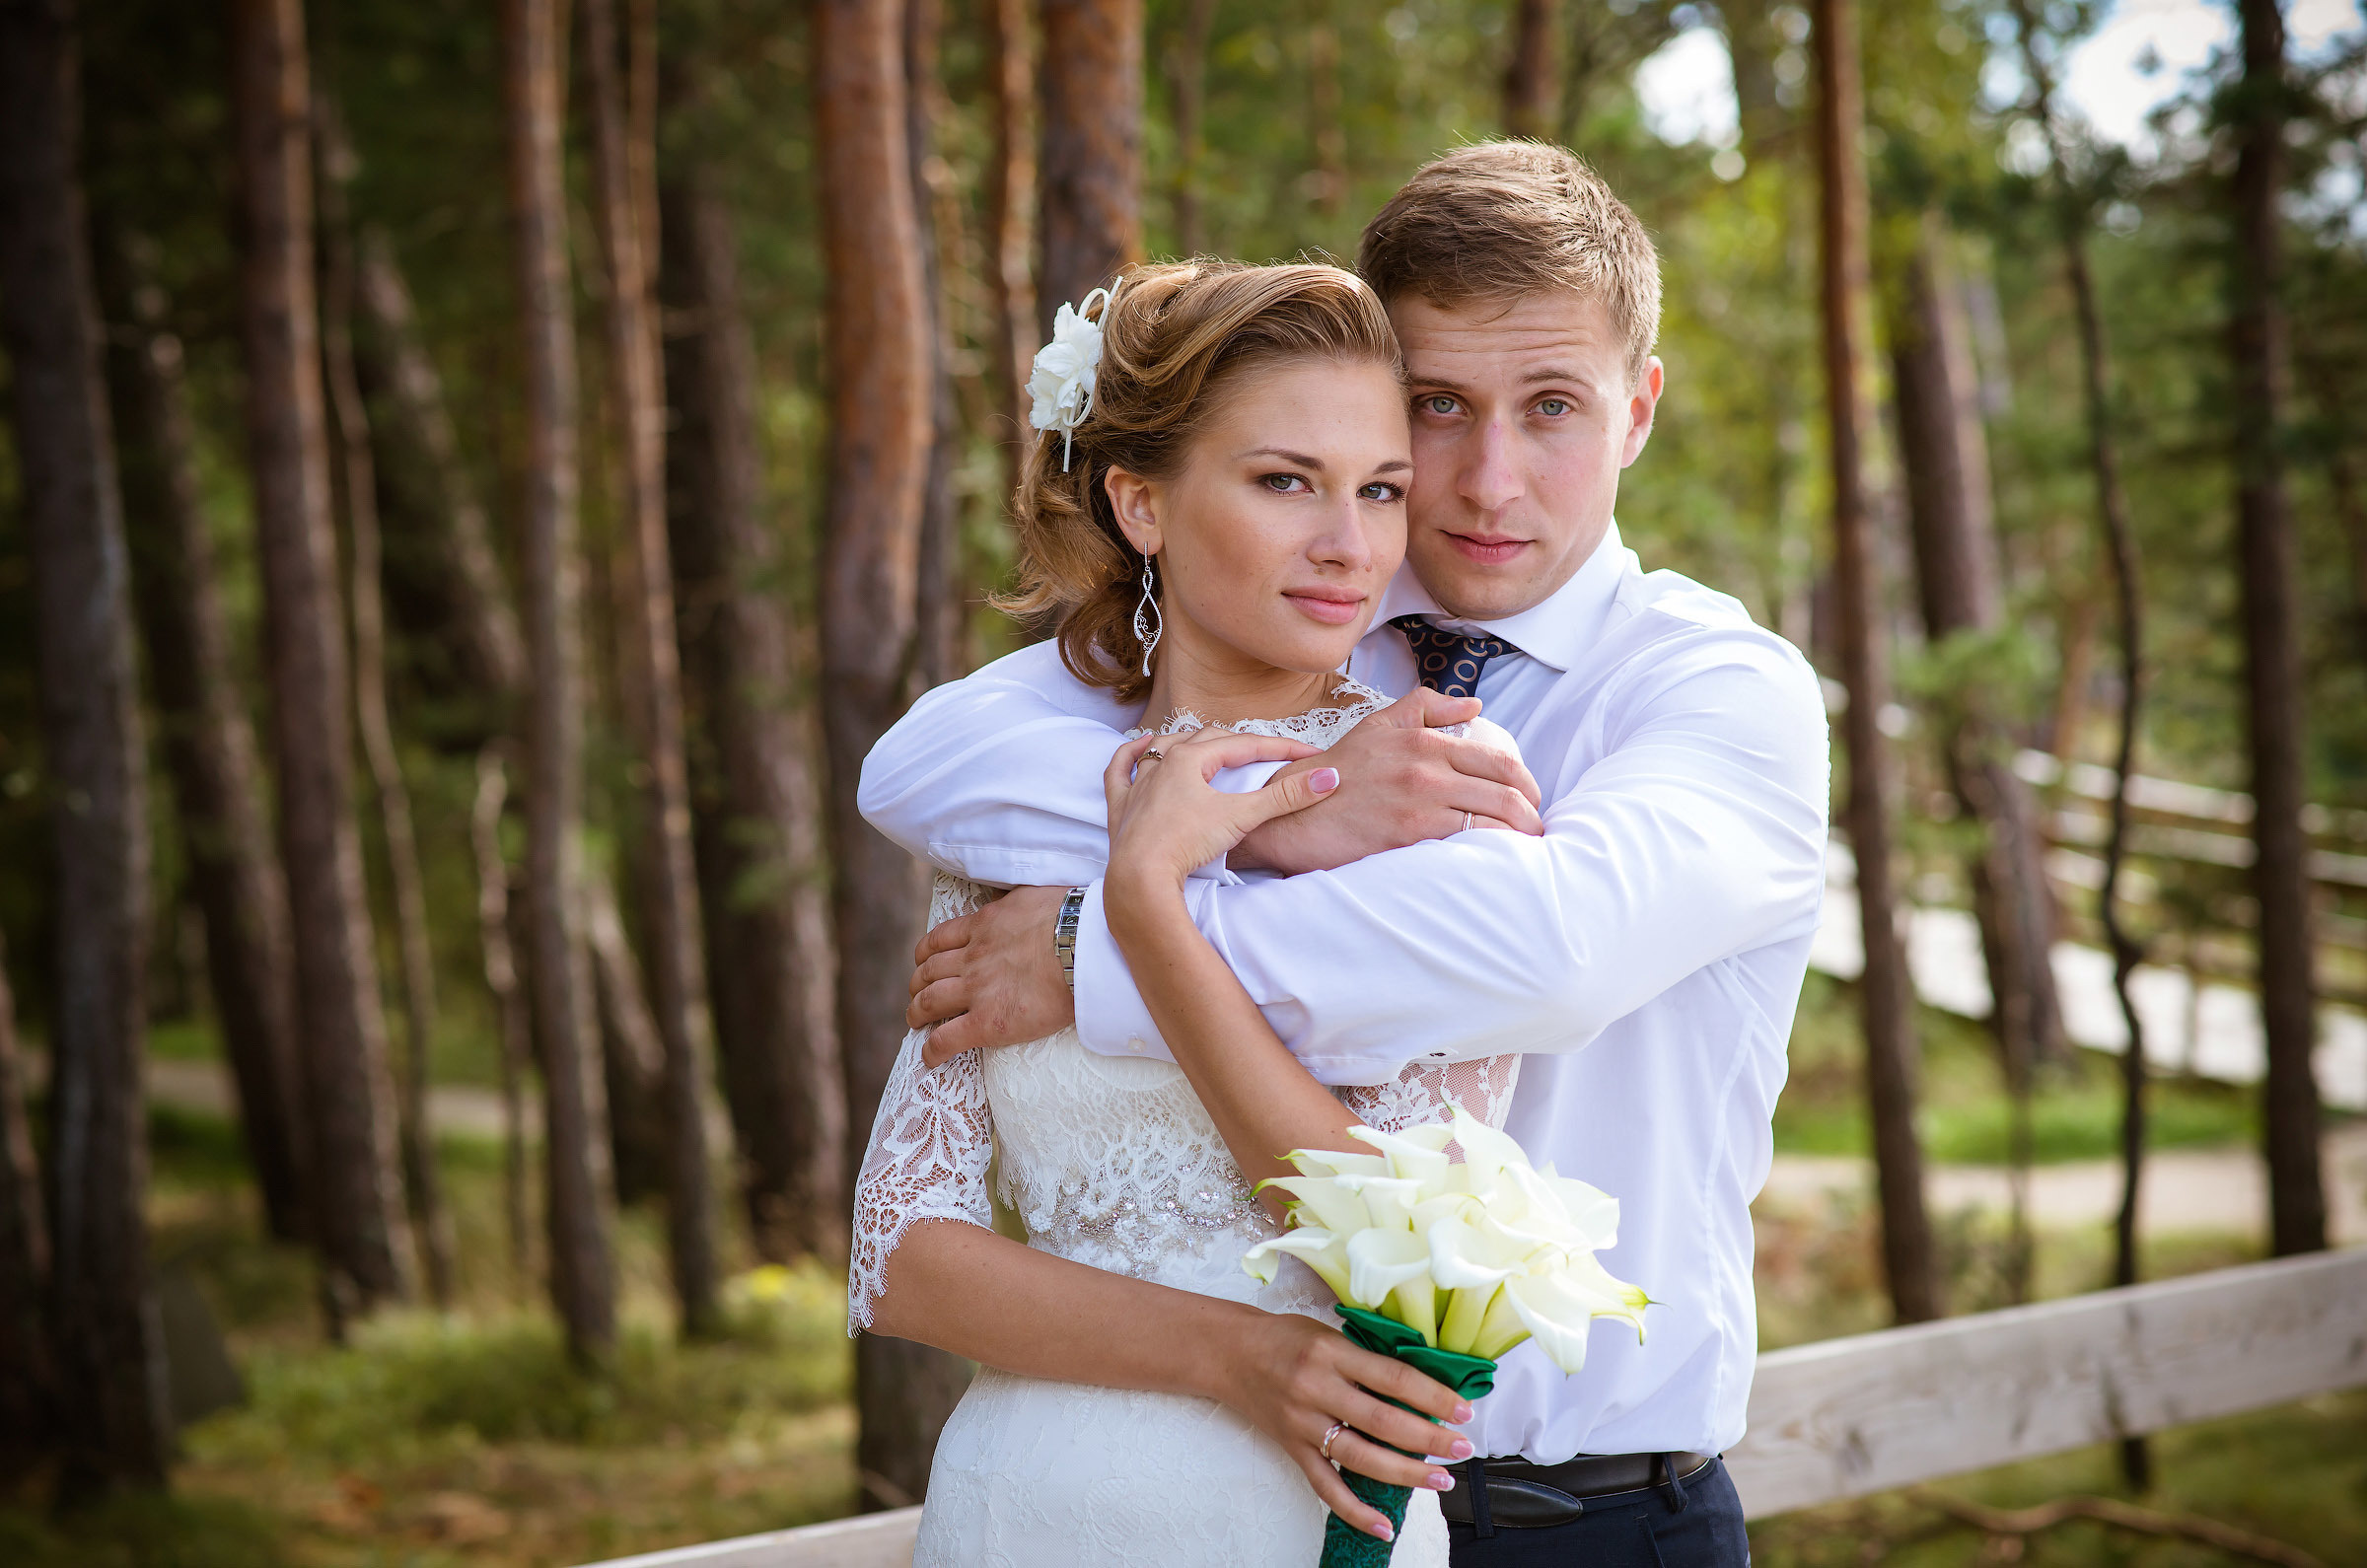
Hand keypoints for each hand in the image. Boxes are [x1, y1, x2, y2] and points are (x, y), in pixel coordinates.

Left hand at [909, 884, 1074, 1065]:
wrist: (1082, 947)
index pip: (939, 940)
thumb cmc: (1070, 919)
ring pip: (929, 1002)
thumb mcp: (1033, 894)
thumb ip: (1015, 899)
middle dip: (918, 985)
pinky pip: (947, 1039)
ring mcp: (976, 990)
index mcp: (983, 926)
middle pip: (929, 972)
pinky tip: (929, 1058)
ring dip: (917, 1014)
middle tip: (918, 995)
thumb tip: (1013, 898)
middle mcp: (972, 957)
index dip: (925, 954)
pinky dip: (933, 1049)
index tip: (923, 963)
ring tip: (916, 1022)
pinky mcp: (987, 1021)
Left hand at [1102, 728, 1330, 896]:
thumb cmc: (1187, 843)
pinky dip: (1129, 756)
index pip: (1245, 745)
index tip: (1306, 752)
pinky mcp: (1121, 806)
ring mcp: (1138, 783)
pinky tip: (1139, 747)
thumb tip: (1329, 777)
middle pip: (1206, 740)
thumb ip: (1285, 797)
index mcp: (1191, 758)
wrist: (1140, 878)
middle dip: (1239, 744)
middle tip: (1266, 754)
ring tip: (1207, 744)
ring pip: (1162, 748)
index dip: (1279, 747)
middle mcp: (1162, 762)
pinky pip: (1120, 771)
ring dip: (1188, 743)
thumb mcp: (1242, 817)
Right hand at [1207, 1307, 1472, 1540]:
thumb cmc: (1286, 1337)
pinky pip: (1325, 1486)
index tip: (1463, 1410)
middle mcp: (1317, 1388)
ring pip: (1360, 1457)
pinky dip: (1355, 1511)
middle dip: (1429, 1439)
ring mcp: (1302, 1423)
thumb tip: (1422, 1386)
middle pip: (1382, 1421)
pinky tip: (1383, 1526)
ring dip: (1405, 1473)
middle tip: (1462, 1449)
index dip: (1432, 1396)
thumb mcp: (1329, 1333)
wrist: (1230, 1353)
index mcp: (1332, 1353)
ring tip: (1440, 1480)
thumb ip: (1368, 1357)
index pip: (1393, 1377)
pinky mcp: (1291, 1448)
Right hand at [1229, 689, 1543, 874]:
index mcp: (1424, 741)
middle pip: (1505, 791)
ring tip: (1524, 848)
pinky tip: (1498, 861)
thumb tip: (1474, 706)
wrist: (1292, 812)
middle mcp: (1426, 769)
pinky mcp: (1408, 837)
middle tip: (1536, 827)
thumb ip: (1425, 707)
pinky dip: (1490, 851)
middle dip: (1531, 813)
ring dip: (1518, 836)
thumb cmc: (1337, 772)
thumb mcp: (1377, 726)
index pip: (1497, 759)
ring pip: (1492, 819)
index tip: (1531, 798)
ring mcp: (1418, 804)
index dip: (1526, 782)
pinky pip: (1465, 844)